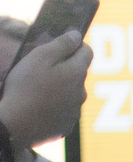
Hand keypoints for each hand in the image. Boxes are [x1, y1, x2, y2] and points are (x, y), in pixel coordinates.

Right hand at [0, 28, 89, 149]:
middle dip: (64, 67)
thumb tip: (77, 35)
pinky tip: (36, 105)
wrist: (17, 124)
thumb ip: (61, 44)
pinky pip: (62, 111)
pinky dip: (53, 106)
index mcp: (77, 73)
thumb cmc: (26, 87)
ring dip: (59, 87)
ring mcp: (75, 111)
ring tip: (36, 88)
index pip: (87, 51)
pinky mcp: (65, 125)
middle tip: (40, 67)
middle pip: (78, 73)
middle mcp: (82, 92)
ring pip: (70, 92)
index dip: (75, 44)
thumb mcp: (40, 57)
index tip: (61, 44)